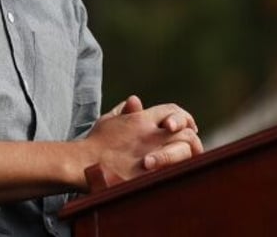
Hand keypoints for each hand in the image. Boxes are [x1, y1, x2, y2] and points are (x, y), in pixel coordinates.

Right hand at [79, 94, 202, 185]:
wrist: (85, 165)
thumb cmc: (94, 143)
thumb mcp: (108, 120)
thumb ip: (124, 110)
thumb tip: (136, 101)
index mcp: (141, 120)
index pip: (172, 110)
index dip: (183, 117)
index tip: (188, 125)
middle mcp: (150, 135)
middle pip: (185, 130)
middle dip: (191, 136)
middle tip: (192, 145)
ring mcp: (153, 155)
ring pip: (186, 149)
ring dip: (189, 153)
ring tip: (187, 158)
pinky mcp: (153, 175)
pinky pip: (178, 170)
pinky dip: (182, 169)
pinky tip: (181, 171)